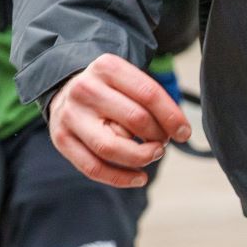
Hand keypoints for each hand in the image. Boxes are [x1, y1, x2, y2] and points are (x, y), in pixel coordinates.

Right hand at [47, 53, 190, 187]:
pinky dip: (121, 178)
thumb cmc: (108, 89)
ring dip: (141, 157)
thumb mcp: (127, 79)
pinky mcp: (61, 139)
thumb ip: (151, 99)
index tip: (184, 132)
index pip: (149, 94)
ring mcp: (71, 115)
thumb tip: (180, 131)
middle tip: (164, 141)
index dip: (172, 117)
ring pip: (112, 148)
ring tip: (153, 154)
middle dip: (158, 136)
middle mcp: (86, 89)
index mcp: (107, 67)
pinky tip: (139, 177)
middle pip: (135, 120)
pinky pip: (94, 168)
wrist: (66, 89)